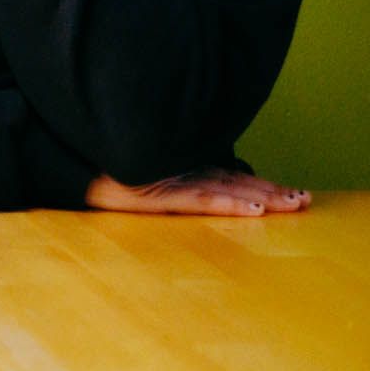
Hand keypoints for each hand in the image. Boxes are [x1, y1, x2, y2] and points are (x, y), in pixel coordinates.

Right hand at [86, 167, 308, 216]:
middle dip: (273, 190)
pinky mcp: (158, 193)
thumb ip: (166, 173)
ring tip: (294, 204)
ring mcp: (172, 181)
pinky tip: (255, 208)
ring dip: (264, 195)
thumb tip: (200, 179)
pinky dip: (230, 203)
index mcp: (179, 167)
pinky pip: (201, 199)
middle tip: (306, 200)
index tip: (292, 192)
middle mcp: (181, 171)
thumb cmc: (97, 167)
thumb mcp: (137, 173)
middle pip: (237, 181)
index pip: (229, 176)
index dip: (262, 183)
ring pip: (229, 189)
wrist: (64, 162)